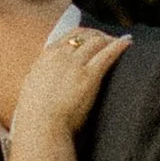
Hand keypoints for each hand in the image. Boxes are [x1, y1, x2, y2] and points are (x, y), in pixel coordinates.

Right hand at [7, 26, 130, 144]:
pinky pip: (108, 53)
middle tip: (111, 39)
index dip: (84, 35)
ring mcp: (75, 64)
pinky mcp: (89, 75)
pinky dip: (119, 45)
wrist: (41, 126)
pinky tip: (128, 42)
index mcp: (46, 56)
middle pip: (84, 35)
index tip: (94, 38)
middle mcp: (61, 55)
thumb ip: (39, 75)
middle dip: (99, 35)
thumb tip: (40, 75)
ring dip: (110, 39)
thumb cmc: (36, 114)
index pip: (69, 36)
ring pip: (96, 41)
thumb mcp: (31, 86)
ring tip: (122, 41)